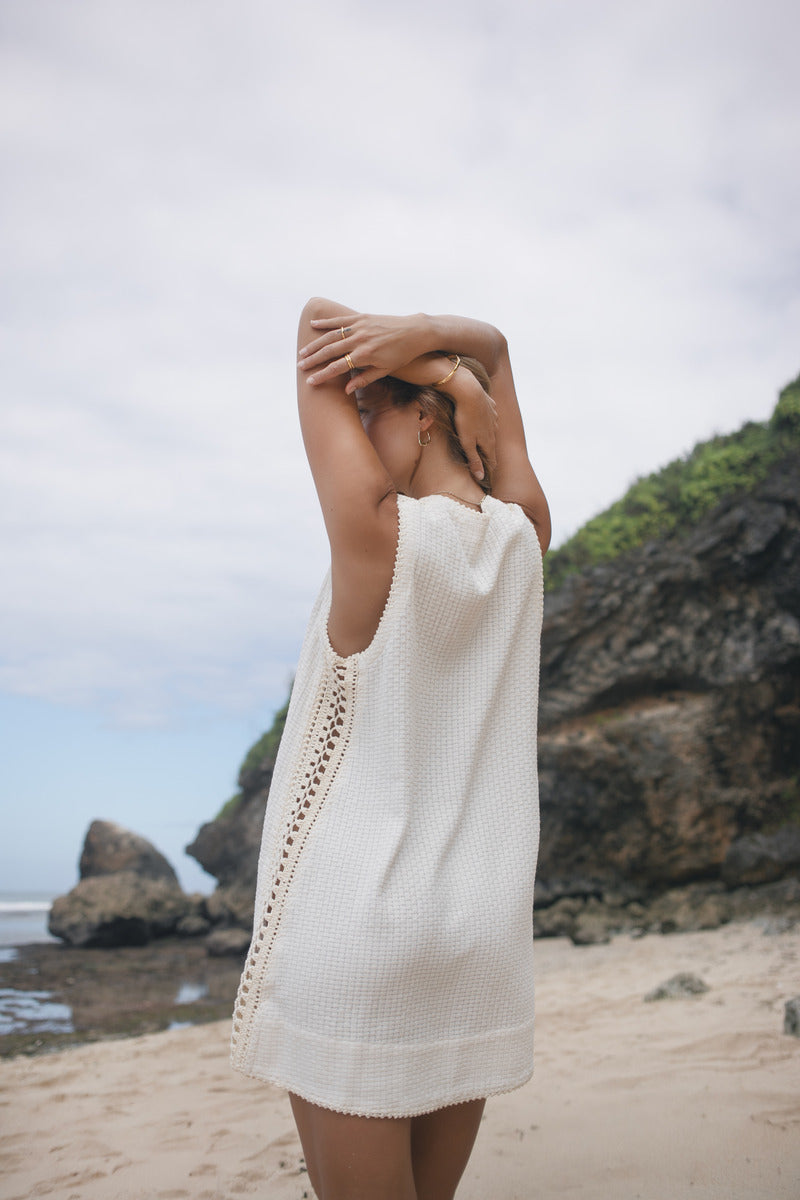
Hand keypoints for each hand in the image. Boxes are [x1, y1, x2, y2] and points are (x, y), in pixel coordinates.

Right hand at [298, 313, 428, 392]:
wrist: (416, 332)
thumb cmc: (402, 355)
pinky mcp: (362, 317)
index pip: (338, 368)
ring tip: (302, 351)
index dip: (322, 375)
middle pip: (330, 351)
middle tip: (300, 367)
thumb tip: (346, 390)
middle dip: (313, 360)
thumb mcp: (385, 370)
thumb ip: (364, 379)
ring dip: (315, 343)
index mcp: (365, 355)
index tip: (310, 382)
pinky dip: (326, 322)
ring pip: (332, 336)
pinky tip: (313, 325)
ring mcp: (361, 326)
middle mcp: (360, 340)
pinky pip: (341, 320)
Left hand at [449, 369, 497, 480]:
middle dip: (488, 452)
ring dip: (487, 435)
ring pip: (491, 429)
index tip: (488, 474)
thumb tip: (481, 477)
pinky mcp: (490, 404)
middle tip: (485, 459)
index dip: (489, 467)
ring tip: (483, 439)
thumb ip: (474, 459)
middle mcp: (494, 429)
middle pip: (491, 444)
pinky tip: (483, 418)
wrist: (469, 391)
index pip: (491, 458)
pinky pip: (490, 415)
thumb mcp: (467, 442)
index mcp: (488, 440)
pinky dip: (486, 419)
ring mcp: (493, 416)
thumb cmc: (465, 418)